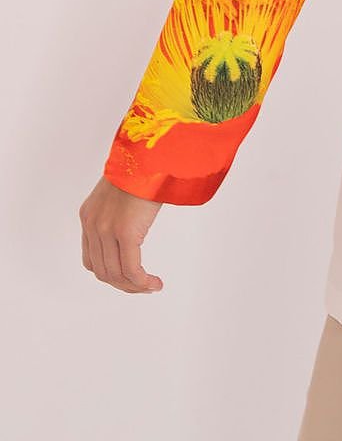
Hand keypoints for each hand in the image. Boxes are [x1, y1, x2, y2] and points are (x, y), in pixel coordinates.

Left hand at [79, 176, 163, 293]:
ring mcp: (107, 229)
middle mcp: (93, 224)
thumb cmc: (144, 166)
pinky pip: (131, 270)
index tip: (129, 276)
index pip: (92, 259)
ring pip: (116, 275)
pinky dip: (142, 282)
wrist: (152, 153)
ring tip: (151, 286)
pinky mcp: (125, 232)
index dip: (110, 273)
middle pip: (102, 271)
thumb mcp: (124, 191)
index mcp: (89, 215)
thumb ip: (120, 211)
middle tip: (143, 286)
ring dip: (134, 286)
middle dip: (124, 284)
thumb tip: (135, 224)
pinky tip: (154, 283)